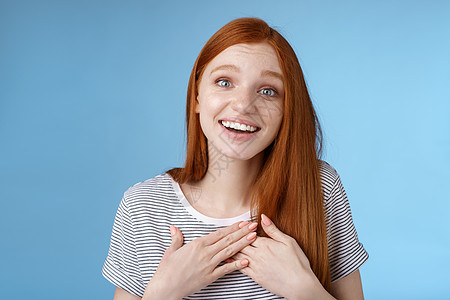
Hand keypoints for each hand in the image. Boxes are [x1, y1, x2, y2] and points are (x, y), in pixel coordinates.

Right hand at [142, 221, 257, 299]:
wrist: (165, 288)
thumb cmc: (166, 270)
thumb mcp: (170, 251)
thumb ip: (176, 238)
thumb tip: (174, 228)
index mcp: (197, 244)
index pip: (219, 233)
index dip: (232, 227)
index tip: (242, 222)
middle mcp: (205, 253)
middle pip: (227, 240)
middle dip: (242, 232)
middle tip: (254, 225)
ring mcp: (209, 265)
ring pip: (229, 252)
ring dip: (243, 243)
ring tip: (253, 237)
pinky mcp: (210, 277)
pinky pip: (226, 270)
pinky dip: (237, 265)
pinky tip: (247, 261)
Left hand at [228, 214, 332, 299]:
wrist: (300, 285)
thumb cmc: (297, 263)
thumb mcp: (288, 242)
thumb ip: (273, 230)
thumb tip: (263, 217)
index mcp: (266, 244)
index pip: (249, 234)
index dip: (243, 229)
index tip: (239, 225)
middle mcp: (258, 255)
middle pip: (241, 243)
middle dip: (234, 238)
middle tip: (227, 233)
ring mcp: (256, 266)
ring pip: (239, 255)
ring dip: (231, 249)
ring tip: (223, 244)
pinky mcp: (256, 277)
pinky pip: (241, 268)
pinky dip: (233, 262)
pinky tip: (228, 259)